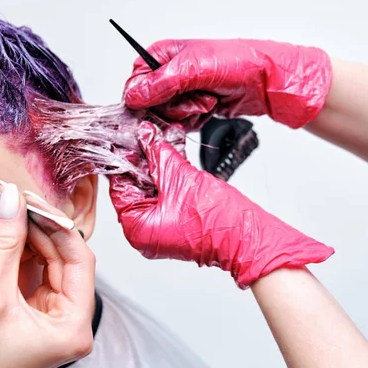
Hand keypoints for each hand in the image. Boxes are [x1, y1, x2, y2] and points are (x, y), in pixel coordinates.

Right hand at [0, 184, 95, 367]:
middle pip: (67, 260)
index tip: (34, 202)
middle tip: (19, 202)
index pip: (80, 262)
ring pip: (53, 264)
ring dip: (33, 239)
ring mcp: (56, 318)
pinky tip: (12, 234)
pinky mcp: (39, 313)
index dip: (58, 227)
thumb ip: (5, 244)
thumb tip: (12, 200)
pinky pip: (38, 274)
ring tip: (13, 213)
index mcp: (74, 327)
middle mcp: (72, 323)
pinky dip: (25, 254)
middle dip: (43, 230)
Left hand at [109, 122, 333, 287]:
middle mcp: (145, 230)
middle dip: (142, 155)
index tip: (124, 137)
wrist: (248, 237)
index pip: (118, 187)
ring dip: (159, 158)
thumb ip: (158, 154)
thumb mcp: (180, 178)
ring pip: (153, 184)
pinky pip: (168, 190)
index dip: (123, 158)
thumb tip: (144, 135)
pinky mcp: (177, 218)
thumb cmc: (217, 222)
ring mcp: (162, 225)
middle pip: (135, 184)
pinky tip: (173, 144)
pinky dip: (171, 170)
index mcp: (136, 228)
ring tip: (160, 132)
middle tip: (143, 130)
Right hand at [123, 39, 331, 129]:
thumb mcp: (194, 68)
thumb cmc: (236, 63)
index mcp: (161, 56)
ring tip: (208, 100)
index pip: (135, 82)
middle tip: (196, 97)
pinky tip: (209, 109)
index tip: (162, 101)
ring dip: (189, 113)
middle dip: (175, 106)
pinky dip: (196, 120)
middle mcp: (168, 73)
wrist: (265, 80)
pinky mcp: (190, 107)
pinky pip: (180, 124)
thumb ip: (160, 83)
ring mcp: (180, 92)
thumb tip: (133, 95)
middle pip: (149, 104)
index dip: (145, 97)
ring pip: (165, 116)